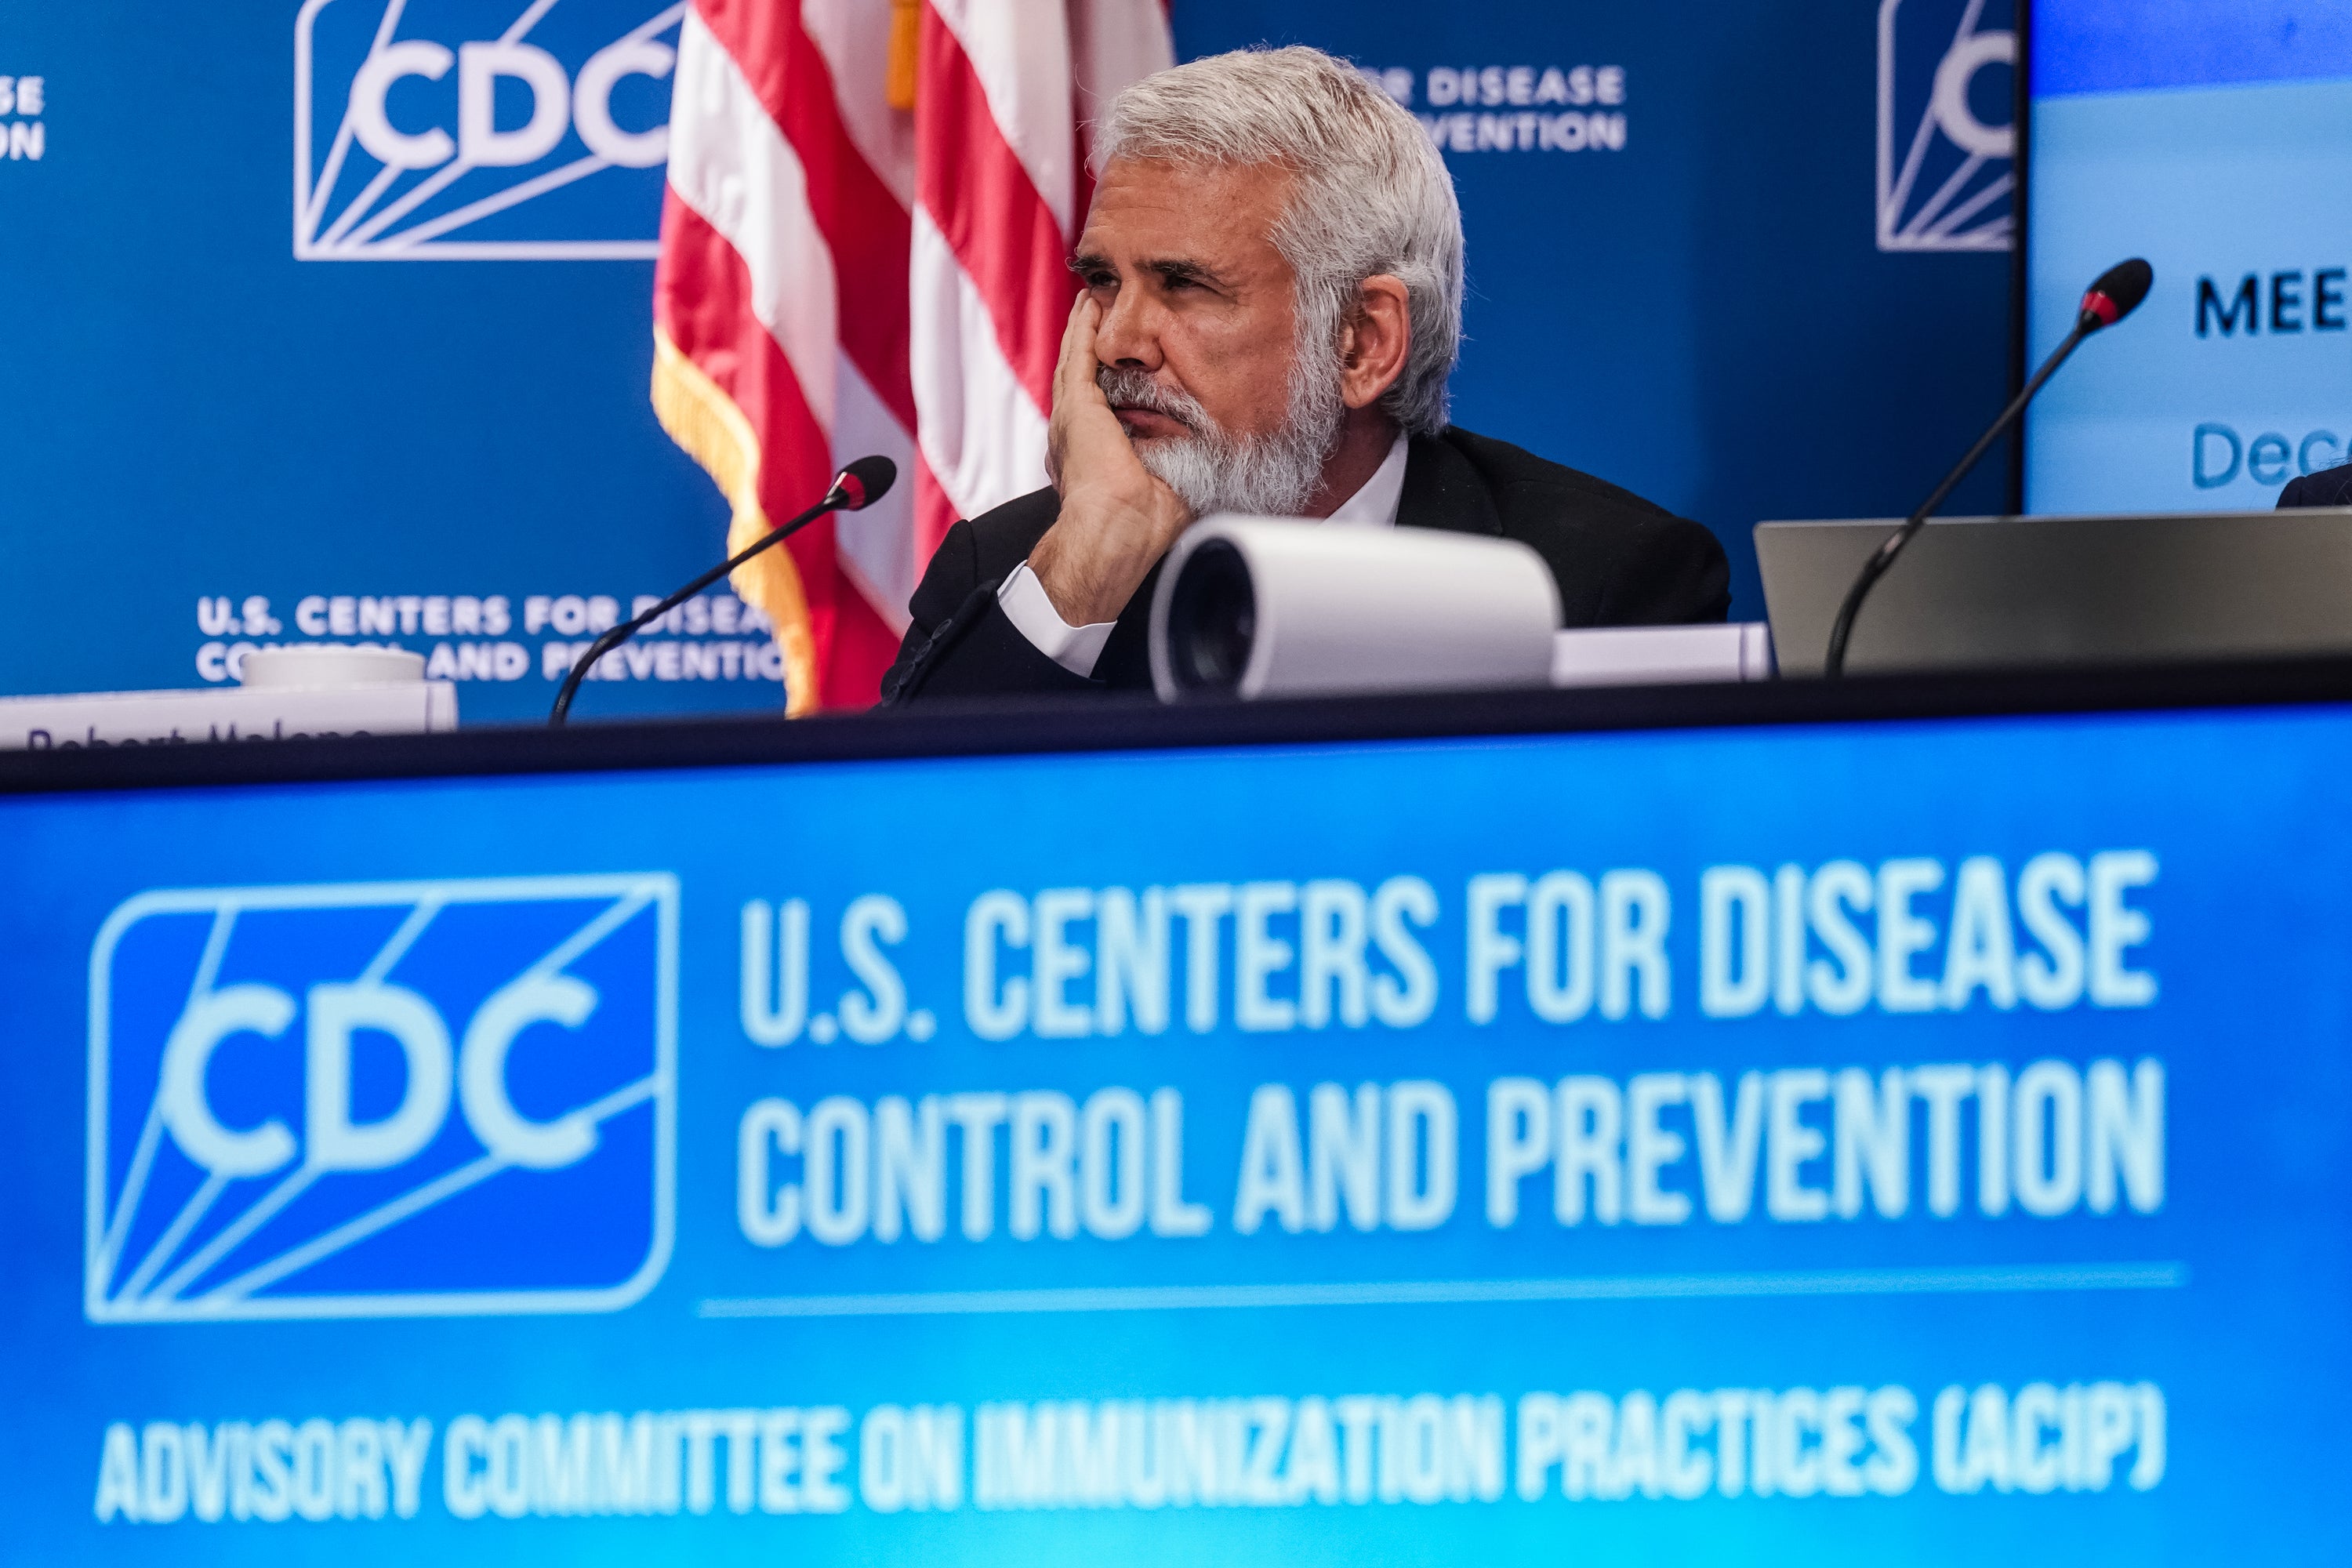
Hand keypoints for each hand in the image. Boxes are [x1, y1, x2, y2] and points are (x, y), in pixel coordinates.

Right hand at [1028, 296, 1191, 625]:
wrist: (1118, 533)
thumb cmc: (1144, 526)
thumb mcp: (1172, 483)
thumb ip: (1185, 464)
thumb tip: (1217, 462)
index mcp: (1093, 453)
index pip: (1099, 407)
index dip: (1104, 381)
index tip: (1115, 364)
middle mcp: (1076, 434)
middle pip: (1079, 376)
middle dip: (1085, 345)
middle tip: (1092, 315)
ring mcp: (1072, 419)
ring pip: (1073, 360)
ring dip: (1081, 331)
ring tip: (1088, 304)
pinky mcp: (1077, 408)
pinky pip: (1077, 357)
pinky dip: (1081, 330)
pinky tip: (1088, 308)